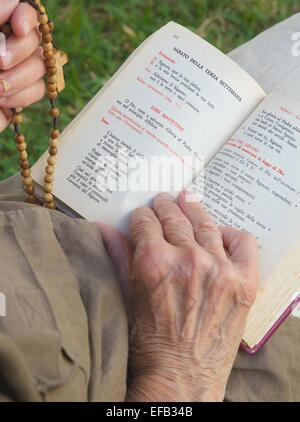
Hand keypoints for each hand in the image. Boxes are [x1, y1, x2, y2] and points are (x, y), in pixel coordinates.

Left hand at [0, 0, 45, 131]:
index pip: (22, 10)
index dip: (26, 17)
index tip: (18, 28)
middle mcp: (6, 44)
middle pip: (35, 38)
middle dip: (19, 50)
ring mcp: (15, 69)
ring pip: (40, 65)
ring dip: (20, 77)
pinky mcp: (20, 95)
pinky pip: (38, 89)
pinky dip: (22, 95)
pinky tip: (1, 100)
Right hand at [99, 191, 258, 401]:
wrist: (181, 375)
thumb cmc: (149, 341)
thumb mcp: (128, 295)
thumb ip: (119, 256)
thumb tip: (104, 228)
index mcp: (154, 262)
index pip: (145, 221)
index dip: (141, 217)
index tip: (142, 218)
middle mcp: (187, 259)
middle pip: (174, 216)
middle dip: (164, 207)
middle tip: (162, 202)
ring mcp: (218, 268)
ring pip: (205, 223)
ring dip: (193, 210)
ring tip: (188, 202)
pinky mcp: (242, 281)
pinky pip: (243, 242)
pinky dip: (232, 234)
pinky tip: (220, 234)